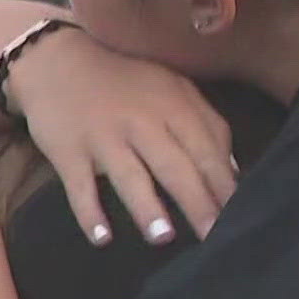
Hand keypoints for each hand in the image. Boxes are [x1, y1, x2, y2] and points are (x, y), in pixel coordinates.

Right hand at [9, 28, 233, 244]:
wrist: (57, 61)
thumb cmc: (126, 82)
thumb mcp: (173, 88)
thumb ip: (206, 124)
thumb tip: (234, 172)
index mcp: (171, 105)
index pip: (204, 149)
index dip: (223, 184)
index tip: (241, 217)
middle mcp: (140, 121)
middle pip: (173, 167)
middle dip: (196, 202)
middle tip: (213, 237)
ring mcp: (102, 137)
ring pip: (128, 176)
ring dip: (146, 207)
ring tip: (164, 237)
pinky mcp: (68, 151)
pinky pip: (79, 186)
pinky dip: (88, 211)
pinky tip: (102, 238)